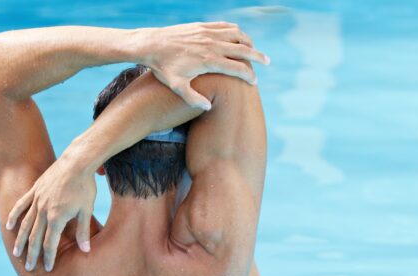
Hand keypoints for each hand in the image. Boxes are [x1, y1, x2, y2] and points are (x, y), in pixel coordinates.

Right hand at [5, 155, 95, 271]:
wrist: (77, 162)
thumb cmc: (85, 187)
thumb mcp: (87, 210)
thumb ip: (83, 231)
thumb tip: (85, 250)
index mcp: (57, 218)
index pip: (50, 243)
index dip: (49, 257)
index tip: (48, 269)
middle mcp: (43, 211)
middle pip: (34, 237)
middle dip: (32, 254)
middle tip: (29, 268)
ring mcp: (37, 200)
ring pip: (25, 224)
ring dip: (20, 240)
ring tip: (16, 253)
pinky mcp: (35, 190)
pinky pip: (21, 205)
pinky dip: (14, 216)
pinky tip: (9, 226)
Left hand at [137, 22, 269, 109]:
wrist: (151, 44)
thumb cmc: (163, 68)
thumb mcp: (176, 86)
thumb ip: (193, 98)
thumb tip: (209, 106)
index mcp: (208, 61)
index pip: (237, 68)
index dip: (248, 75)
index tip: (254, 81)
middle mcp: (211, 45)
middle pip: (242, 49)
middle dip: (257, 56)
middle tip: (267, 62)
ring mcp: (207, 33)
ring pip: (236, 34)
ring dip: (248, 42)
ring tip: (254, 49)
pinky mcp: (202, 26)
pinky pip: (225, 26)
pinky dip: (235, 31)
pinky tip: (238, 37)